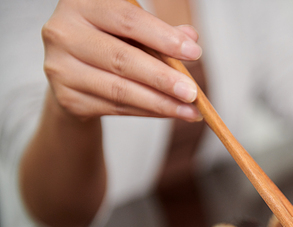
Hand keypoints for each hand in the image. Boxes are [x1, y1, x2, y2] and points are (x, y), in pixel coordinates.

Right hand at [42, 0, 202, 121]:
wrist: (73, 70)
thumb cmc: (110, 41)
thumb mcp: (132, 30)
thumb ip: (159, 32)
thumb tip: (190, 39)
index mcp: (82, 4)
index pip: (127, 20)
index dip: (163, 38)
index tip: (194, 53)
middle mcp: (63, 33)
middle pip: (122, 59)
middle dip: (163, 78)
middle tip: (192, 93)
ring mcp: (61, 68)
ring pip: (120, 89)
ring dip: (160, 103)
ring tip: (189, 111)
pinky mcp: (67, 98)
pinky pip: (115, 107)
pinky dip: (147, 112)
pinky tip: (170, 113)